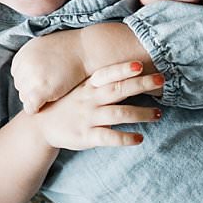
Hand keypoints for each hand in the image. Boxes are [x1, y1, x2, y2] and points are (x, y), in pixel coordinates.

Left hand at [11, 30, 88, 110]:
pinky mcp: (40, 90)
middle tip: (49, 90)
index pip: (18, 76)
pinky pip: (31, 107)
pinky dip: (36, 109)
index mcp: (22, 57)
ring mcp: (31, 79)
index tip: (43, 82)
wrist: (85, 51)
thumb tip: (28, 74)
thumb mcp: (42, 48)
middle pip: (20, 87)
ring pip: (24, 98)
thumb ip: (31, 60)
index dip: (30, 81)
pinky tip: (45, 107)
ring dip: (35, 99)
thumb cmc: (68, 50)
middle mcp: (23, 67)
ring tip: (51, 96)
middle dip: (32, 90)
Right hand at [29, 61, 165, 150]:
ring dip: (141, 113)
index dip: (123, 69)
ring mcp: (88, 118)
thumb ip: (101, 84)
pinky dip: (126, 138)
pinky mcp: (87, 136)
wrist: (40, 126)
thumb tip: (129, 75)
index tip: (139, 64)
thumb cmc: (66, 105)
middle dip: (141, 84)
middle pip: (118, 90)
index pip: (107, 74)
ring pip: (119, 113)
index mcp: (87, 86)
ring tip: (158, 114)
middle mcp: (89, 99)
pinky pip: (109, 138)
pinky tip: (139, 138)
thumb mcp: (79, 90)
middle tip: (161, 79)